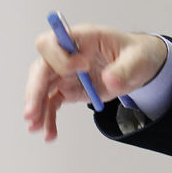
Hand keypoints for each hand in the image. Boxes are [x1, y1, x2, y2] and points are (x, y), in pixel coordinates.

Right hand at [23, 24, 166, 140]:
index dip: (61, 56)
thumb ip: (124, 69)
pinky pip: (52, 103)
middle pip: (41, 68)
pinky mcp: (68, 89)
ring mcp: (66, 72)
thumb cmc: (136, 54)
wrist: (138, 66)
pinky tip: (50, 134)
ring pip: (42, 88)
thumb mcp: (138, 60)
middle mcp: (69, 54)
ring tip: (35, 128)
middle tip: (33, 112)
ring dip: (36, 108)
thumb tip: (109, 80)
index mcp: (83, 38)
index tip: (82, 68)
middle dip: (35, 90)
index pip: (54, 42)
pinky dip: (49, 118)